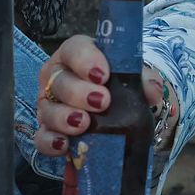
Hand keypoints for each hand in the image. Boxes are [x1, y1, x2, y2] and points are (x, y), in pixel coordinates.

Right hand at [32, 35, 170, 157]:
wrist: (116, 109)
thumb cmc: (119, 84)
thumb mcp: (134, 77)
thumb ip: (144, 79)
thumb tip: (152, 91)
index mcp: (77, 55)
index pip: (75, 49)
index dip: (86, 60)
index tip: (103, 74)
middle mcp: (58, 77)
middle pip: (59, 80)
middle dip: (79, 92)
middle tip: (101, 102)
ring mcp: (50, 104)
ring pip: (48, 109)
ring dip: (65, 118)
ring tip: (83, 124)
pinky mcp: (46, 130)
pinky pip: (41, 137)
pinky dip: (51, 142)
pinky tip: (64, 145)